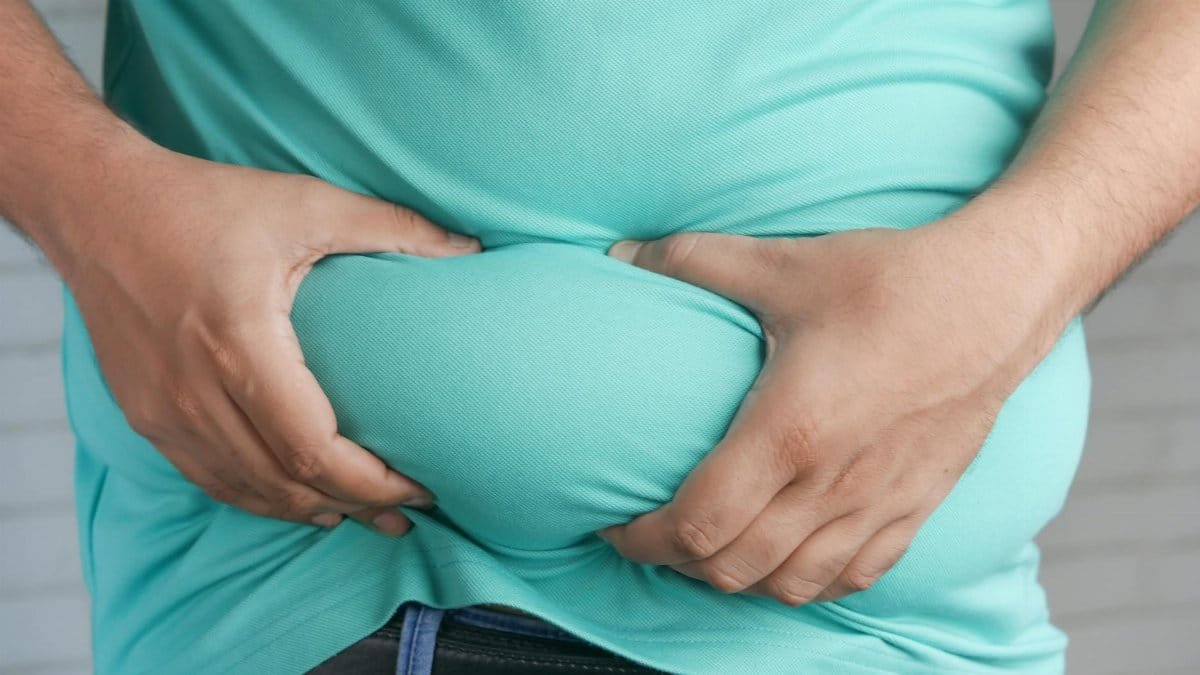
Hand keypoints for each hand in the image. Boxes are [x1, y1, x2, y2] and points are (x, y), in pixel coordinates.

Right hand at [58, 143, 480, 534]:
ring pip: (246, 491)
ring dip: (309, 510)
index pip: (314, 449)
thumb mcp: (305, 203)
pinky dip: (259, 498)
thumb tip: (469, 249)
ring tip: (362, 517)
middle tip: (406, 514)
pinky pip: (209, 479)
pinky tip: (297, 500)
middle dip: (354, 506)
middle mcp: (194, 389)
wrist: (96, 206)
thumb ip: (393, 226)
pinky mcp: (145, 414)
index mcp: (239, 342)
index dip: (372, 482)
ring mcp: (162, 410)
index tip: (420, 487)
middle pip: (286, 482)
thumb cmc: (203, 202)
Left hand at [596, 221, 1065, 604]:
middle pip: (733, 569)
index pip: (698, 523)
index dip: (644, 538)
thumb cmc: (891, 281)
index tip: (617, 524)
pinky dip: (806, 582)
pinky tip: (786, 556)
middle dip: (677, 563)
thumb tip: (620, 255)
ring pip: (789, 585)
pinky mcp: (915, 508)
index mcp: (790, 431)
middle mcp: (832, 484)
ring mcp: (878, 504)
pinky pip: (852, 578)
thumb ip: (692, 261)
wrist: (999, 296)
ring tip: (711, 548)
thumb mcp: (783, 264)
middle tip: (654, 534)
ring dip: (737, 579)